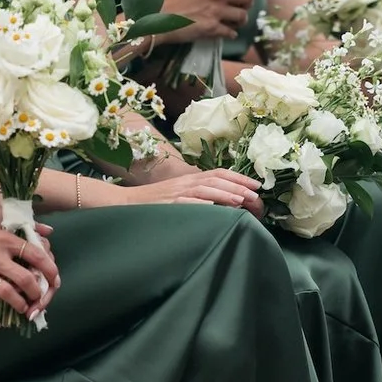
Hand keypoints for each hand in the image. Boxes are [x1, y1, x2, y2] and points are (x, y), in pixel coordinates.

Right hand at [0, 216, 59, 328]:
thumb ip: (22, 228)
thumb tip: (49, 230)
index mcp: (4, 240)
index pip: (36, 255)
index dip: (49, 270)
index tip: (55, 280)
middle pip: (25, 279)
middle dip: (37, 294)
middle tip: (39, 299)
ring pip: (8, 295)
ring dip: (20, 306)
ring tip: (24, 310)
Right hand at [120, 167, 263, 217]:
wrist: (124, 204)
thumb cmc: (153, 204)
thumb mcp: (178, 196)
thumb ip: (198, 197)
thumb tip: (223, 203)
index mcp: (189, 180)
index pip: (218, 173)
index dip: (238, 177)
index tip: (256, 185)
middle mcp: (185, 183)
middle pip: (216, 180)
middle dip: (238, 186)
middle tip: (257, 195)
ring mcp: (176, 194)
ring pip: (205, 189)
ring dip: (225, 193)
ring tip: (243, 200)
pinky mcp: (167, 205)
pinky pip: (186, 203)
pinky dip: (201, 203)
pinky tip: (214, 207)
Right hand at [160, 0, 254, 41]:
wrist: (154, 17)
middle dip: (247, 1)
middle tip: (242, 5)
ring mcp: (216, 12)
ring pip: (243, 16)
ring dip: (241, 19)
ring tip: (235, 20)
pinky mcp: (212, 29)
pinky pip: (231, 32)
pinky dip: (231, 33)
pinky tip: (226, 32)